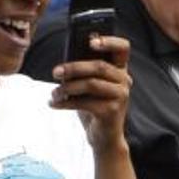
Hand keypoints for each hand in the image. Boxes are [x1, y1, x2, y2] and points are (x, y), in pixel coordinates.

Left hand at [50, 35, 132, 153]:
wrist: (104, 137)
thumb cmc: (94, 107)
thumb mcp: (90, 86)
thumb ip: (84, 71)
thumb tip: (65, 63)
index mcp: (120, 70)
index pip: (123, 48)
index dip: (109, 41)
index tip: (90, 40)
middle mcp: (125, 81)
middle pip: (99, 66)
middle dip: (74, 67)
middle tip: (55, 72)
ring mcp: (121, 96)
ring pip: (91, 84)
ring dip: (67, 88)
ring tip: (54, 93)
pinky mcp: (112, 111)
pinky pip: (85, 102)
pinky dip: (65, 103)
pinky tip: (54, 104)